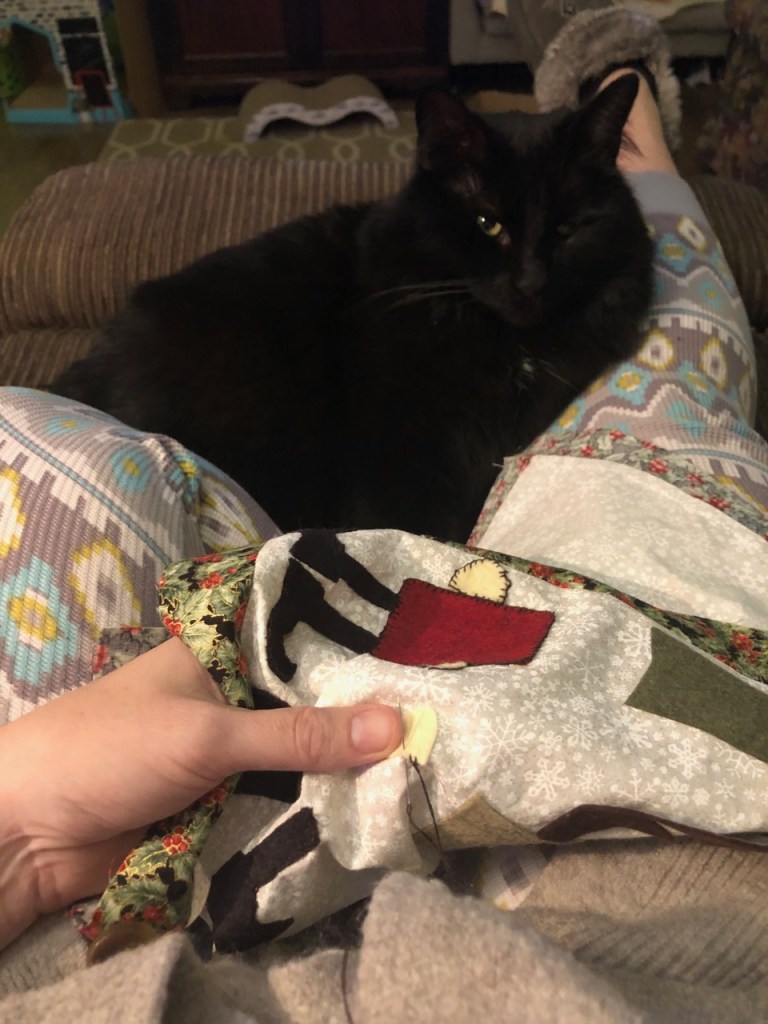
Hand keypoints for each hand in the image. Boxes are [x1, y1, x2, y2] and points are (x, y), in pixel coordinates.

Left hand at [0, 637, 400, 949]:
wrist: (28, 837)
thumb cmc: (109, 751)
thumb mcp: (207, 734)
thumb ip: (298, 735)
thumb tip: (397, 725)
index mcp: (222, 652)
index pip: (302, 635)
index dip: (359, 641)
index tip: (429, 647)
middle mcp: (233, 696)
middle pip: (311, 702)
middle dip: (365, 714)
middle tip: (447, 716)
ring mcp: (231, 754)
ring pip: (303, 757)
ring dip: (347, 766)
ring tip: (431, 762)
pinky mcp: (226, 806)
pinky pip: (284, 803)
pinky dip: (318, 808)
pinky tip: (377, 808)